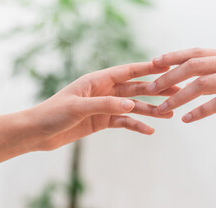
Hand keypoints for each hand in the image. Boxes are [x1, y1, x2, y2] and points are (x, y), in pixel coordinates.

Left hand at [29, 62, 178, 150]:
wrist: (39, 133)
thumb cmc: (53, 114)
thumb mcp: (78, 107)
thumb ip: (105, 104)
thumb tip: (131, 104)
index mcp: (97, 81)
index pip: (127, 72)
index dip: (147, 68)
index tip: (167, 66)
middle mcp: (104, 91)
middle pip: (136, 89)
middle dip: (156, 90)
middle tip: (177, 91)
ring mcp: (105, 106)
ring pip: (133, 106)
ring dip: (151, 109)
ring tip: (170, 113)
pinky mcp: (103, 121)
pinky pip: (124, 122)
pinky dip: (137, 125)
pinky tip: (150, 131)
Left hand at [146, 48, 215, 123]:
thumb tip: (194, 80)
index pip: (196, 52)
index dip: (173, 56)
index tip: (153, 64)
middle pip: (194, 65)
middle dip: (168, 77)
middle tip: (149, 88)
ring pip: (203, 83)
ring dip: (179, 96)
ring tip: (163, 108)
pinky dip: (200, 111)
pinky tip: (187, 119)